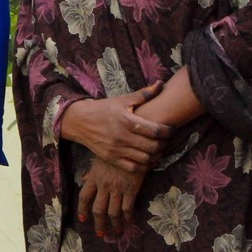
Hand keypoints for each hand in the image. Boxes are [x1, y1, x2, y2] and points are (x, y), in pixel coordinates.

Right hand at [59, 87, 173, 170]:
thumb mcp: (122, 100)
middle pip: (153, 146)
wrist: (80, 121)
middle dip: (164, 144)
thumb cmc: (103, 108)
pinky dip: (145, 166)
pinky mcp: (111, 158)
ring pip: (145, 159)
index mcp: (127, 121)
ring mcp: (116, 150)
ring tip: (160, 150)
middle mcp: (122, 137)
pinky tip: (150, 161)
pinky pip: (133, 168)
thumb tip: (160, 83)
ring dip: (157, 156)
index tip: (172, 130)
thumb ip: (143, 94)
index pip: (155, 130)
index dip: (168, 132)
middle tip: (167, 140)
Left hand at [76, 159, 143, 239]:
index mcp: (94, 178)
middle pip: (98, 209)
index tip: (83, 219)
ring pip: (112, 212)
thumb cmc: (116, 151)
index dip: (82, 210)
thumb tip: (84, 179)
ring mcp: (117, 189)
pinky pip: (127, 208)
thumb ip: (92, 172)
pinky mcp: (130, 190)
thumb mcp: (99, 159)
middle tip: (101, 234)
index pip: (84, 197)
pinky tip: (129, 222)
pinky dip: (127, 217)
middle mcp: (103, 186)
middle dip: (99, 224)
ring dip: (114, 224)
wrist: (132, 146)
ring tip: (116, 231)